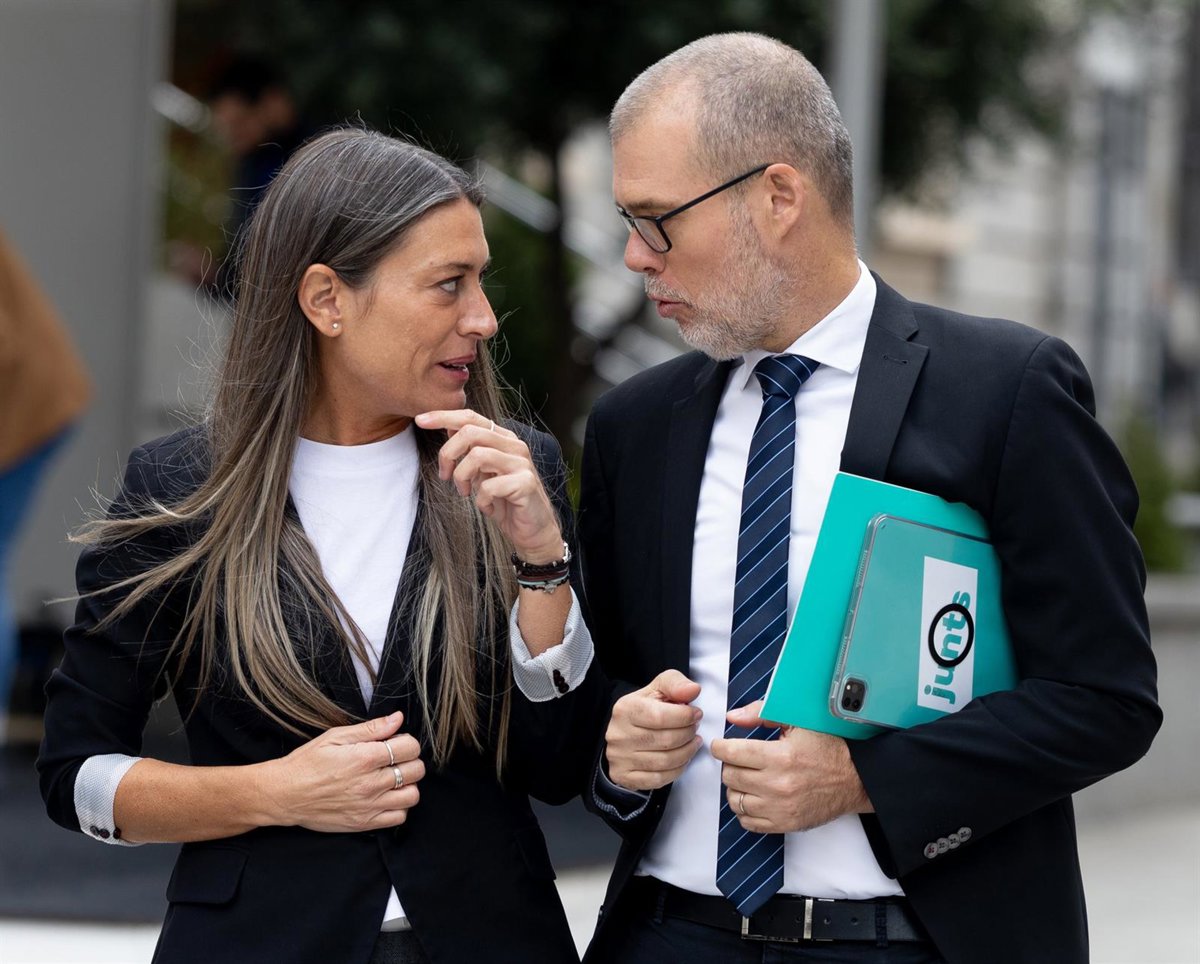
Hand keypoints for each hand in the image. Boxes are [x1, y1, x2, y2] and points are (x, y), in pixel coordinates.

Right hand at [259, 712, 424, 832]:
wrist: (284, 794)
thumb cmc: (307, 763)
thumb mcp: (335, 736)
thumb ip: (371, 728)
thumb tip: (397, 718)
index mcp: (365, 757)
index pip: (410, 747)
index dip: (407, 742)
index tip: (396, 743)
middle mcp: (371, 783)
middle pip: (416, 770)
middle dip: (410, 761)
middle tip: (396, 760)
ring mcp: (369, 805)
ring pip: (412, 795)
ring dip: (408, 785)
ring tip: (393, 779)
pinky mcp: (364, 823)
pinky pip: (399, 817)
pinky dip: (399, 807)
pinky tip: (387, 797)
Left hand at [414, 409, 562, 561]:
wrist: (533, 531)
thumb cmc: (505, 501)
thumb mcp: (482, 474)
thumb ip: (470, 451)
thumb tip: (448, 427)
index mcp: (503, 439)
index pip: (471, 417)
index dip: (444, 416)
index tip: (420, 420)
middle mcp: (515, 446)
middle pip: (470, 432)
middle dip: (448, 453)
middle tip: (444, 475)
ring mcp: (522, 464)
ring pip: (477, 456)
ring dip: (462, 477)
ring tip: (465, 492)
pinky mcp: (526, 483)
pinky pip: (489, 486)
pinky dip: (481, 500)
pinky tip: (487, 508)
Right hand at [605, 670, 702, 790]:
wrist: (625, 730)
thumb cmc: (646, 708)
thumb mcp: (659, 688)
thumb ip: (676, 684)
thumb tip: (693, 690)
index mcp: (625, 709)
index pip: (661, 716)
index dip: (686, 716)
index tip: (696, 714)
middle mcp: (618, 734)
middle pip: (666, 740)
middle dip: (688, 734)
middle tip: (694, 729)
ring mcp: (619, 758)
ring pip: (664, 762)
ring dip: (687, 752)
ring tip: (692, 742)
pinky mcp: (623, 776)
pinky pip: (658, 780)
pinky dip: (676, 770)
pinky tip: (682, 759)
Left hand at [710, 701, 871, 833]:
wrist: (855, 779)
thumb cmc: (828, 748)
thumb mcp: (798, 722)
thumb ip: (762, 714)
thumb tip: (733, 717)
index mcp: (780, 756)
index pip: (731, 753)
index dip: (720, 747)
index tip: (721, 745)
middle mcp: (778, 785)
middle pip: (730, 776)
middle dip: (729, 765)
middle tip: (738, 759)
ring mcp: (780, 808)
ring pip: (735, 800)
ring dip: (735, 787)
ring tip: (746, 777)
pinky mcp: (785, 824)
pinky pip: (748, 822)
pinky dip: (744, 810)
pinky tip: (753, 796)